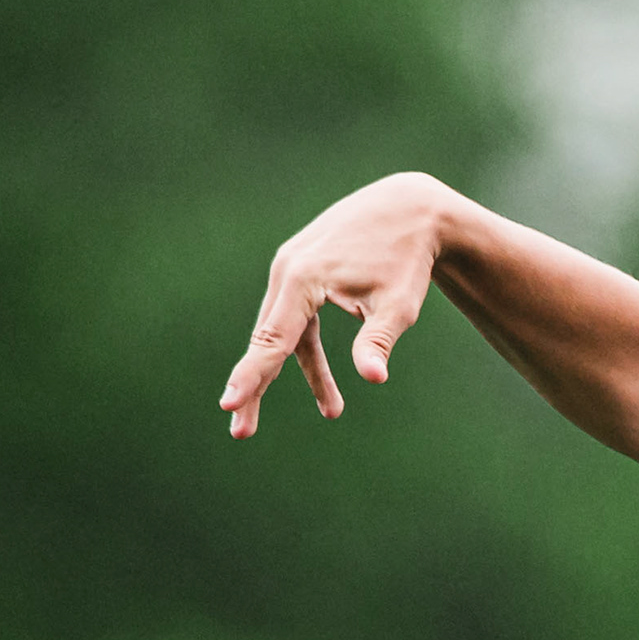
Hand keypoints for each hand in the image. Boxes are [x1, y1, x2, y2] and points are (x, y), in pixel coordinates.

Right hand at [220, 172, 446, 437]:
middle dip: (256, 385)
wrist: (409, 209)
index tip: (228, 403)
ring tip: (333, 412)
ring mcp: (291, 269)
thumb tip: (374, 378)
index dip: (251, 375)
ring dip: (295, 375)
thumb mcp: (398, 304)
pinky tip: (329, 391)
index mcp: (303, 279)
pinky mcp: (302, 272)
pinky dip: (310, 352)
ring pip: (283, 332)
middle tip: (241, 431)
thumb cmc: (406, 259)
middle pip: (266, 339)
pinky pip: (298, 321)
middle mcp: (287, 271)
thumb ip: (378, 341)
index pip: (272, 338)